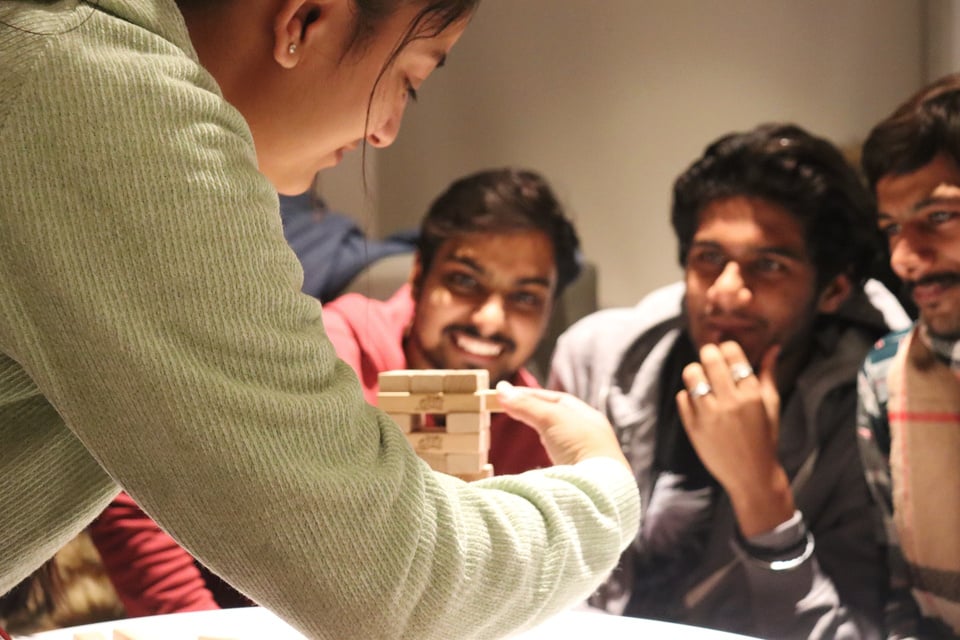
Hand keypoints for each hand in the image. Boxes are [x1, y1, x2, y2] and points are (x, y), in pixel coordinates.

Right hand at [495, 381, 629, 471]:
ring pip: (559, 439)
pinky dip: (546, 453)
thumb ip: (526, 405)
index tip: (506, 394)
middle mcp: (590, 435)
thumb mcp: (551, 418)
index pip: (557, 400)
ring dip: (541, 432)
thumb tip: (502, 390)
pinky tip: (537, 455)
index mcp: (589, 417)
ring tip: (521, 428)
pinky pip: (559, 459)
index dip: (531, 395)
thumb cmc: (581, 446)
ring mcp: (586, 457)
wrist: (599, 488)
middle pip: (558, 418)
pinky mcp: (578, 477)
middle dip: (534, 412)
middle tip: (509, 408)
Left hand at [676, 341, 793, 536]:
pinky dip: (687, 396)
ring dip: (695, 373)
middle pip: (709, 358)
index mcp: (752, 395)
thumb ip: (769, 374)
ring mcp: (710, 416)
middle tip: (710, 360)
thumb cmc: (764, 438)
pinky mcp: (694, 428)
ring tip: (701, 379)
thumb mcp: (771, 406)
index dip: (726, 348)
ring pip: (691, 374)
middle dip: (708, 354)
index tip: (725, 353)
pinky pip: (682, 398)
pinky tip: (698, 402)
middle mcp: (730, 403)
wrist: (751, 475)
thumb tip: (773, 347)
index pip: (732, 353)